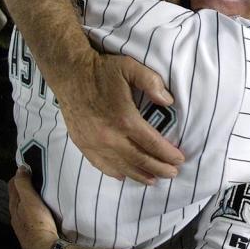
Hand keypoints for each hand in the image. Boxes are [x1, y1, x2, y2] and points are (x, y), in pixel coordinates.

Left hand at [9, 167, 58, 248]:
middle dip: (26, 184)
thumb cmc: (37, 221)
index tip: (31, 168)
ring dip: (32, 195)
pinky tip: (44, 205)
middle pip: (18, 194)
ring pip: (25, 204)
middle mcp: (16, 213)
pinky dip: (36, 205)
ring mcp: (23, 222)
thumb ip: (24, 184)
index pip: (12, 184)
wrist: (44, 246)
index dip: (20, 174)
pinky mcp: (32, 228)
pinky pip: (32, 212)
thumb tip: (20, 168)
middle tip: (39, 176)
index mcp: (14, 204)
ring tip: (43, 189)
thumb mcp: (30, 199)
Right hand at [57, 54, 183, 184]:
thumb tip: (168, 101)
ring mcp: (94, 143)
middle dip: (159, 168)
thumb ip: (152, 83)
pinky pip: (100, 164)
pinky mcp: (82, 143)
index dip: (167, 154)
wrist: (69, 73)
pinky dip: (114, 172)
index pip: (152, 143)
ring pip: (121, 166)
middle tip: (172, 174)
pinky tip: (123, 176)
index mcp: (125, 119)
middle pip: (139, 159)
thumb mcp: (130, 68)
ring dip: (139, 175)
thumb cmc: (102, 70)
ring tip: (153, 180)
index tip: (180, 160)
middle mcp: (110, 136)